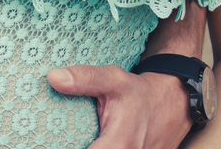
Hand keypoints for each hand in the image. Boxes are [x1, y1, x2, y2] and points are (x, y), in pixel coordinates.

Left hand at [48, 65, 190, 148]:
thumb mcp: (113, 79)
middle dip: (74, 146)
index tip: (48, 142)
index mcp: (120, 144)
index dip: (67, 148)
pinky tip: (88, 139)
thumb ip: (84, 79)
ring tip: (73, 138)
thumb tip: (53, 78)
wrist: (172, 104)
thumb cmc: (138, 93)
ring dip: (88, 146)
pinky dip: (100, 148)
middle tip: (59, 138)